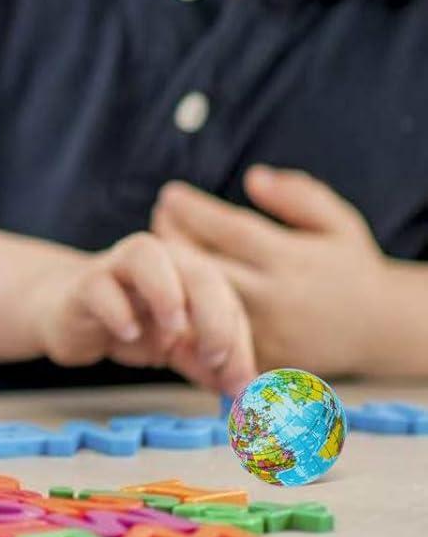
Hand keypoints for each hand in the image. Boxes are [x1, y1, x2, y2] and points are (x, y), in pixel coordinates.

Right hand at [33, 233, 255, 395]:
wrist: (69, 315)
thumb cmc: (131, 325)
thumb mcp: (178, 349)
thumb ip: (209, 365)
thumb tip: (243, 391)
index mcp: (190, 272)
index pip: (226, 299)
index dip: (237, 340)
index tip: (237, 383)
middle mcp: (159, 259)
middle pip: (198, 271)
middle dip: (214, 316)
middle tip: (214, 357)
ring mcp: (117, 266)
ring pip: (146, 256)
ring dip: (167, 293)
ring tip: (174, 330)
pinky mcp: (84, 284)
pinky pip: (101, 286)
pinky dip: (117, 310)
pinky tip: (128, 334)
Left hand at [152, 167, 386, 377]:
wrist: (378, 330)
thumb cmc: (349, 266)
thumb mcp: (337, 222)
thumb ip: (298, 196)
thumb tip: (253, 178)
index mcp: (293, 260)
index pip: (232, 231)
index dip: (194, 211)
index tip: (169, 194)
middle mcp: (276, 297)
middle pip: (207, 267)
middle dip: (172, 240)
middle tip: (157, 217)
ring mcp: (264, 331)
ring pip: (201, 303)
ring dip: (173, 276)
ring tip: (158, 251)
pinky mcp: (258, 358)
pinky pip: (211, 336)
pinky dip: (185, 313)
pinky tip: (169, 290)